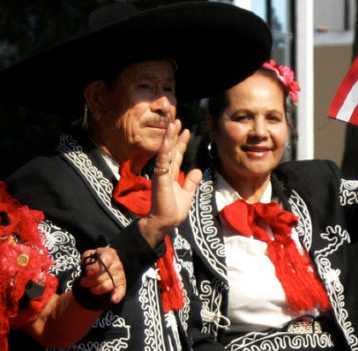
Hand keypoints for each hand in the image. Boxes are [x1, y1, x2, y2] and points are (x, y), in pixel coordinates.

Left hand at [77, 247, 125, 305]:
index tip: (87, 272)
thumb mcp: (89, 255)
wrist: (103, 265)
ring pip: (106, 286)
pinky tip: (114, 300)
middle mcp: (117, 264)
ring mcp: (121, 275)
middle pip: (102, 276)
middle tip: (82, 282)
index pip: (105, 260)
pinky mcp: (122, 285)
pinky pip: (121, 291)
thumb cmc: (95, 260)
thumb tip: (89, 271)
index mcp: (110, 254)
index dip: (95, 267)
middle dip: (89, 281)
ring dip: (95, 289)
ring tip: (90, 288)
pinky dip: (117, 296)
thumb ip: (87, 259)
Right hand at [141, 119, 202, 246]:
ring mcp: (161, 174)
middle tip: (177, 120)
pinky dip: (164, 150)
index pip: (177, 155)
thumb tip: (198, 170)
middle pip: (171, 150)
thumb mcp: (187, 194)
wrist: (165, 222)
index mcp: (171, 175)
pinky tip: (167, 140)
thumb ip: (191, 182)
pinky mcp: (159, 178)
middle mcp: (165, 172)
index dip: (181, 143)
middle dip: (174, 135)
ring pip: (166, 152)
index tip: (186, 131)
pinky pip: (162, 162)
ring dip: (169, 137)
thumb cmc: (173, 211)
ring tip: (173, 124)